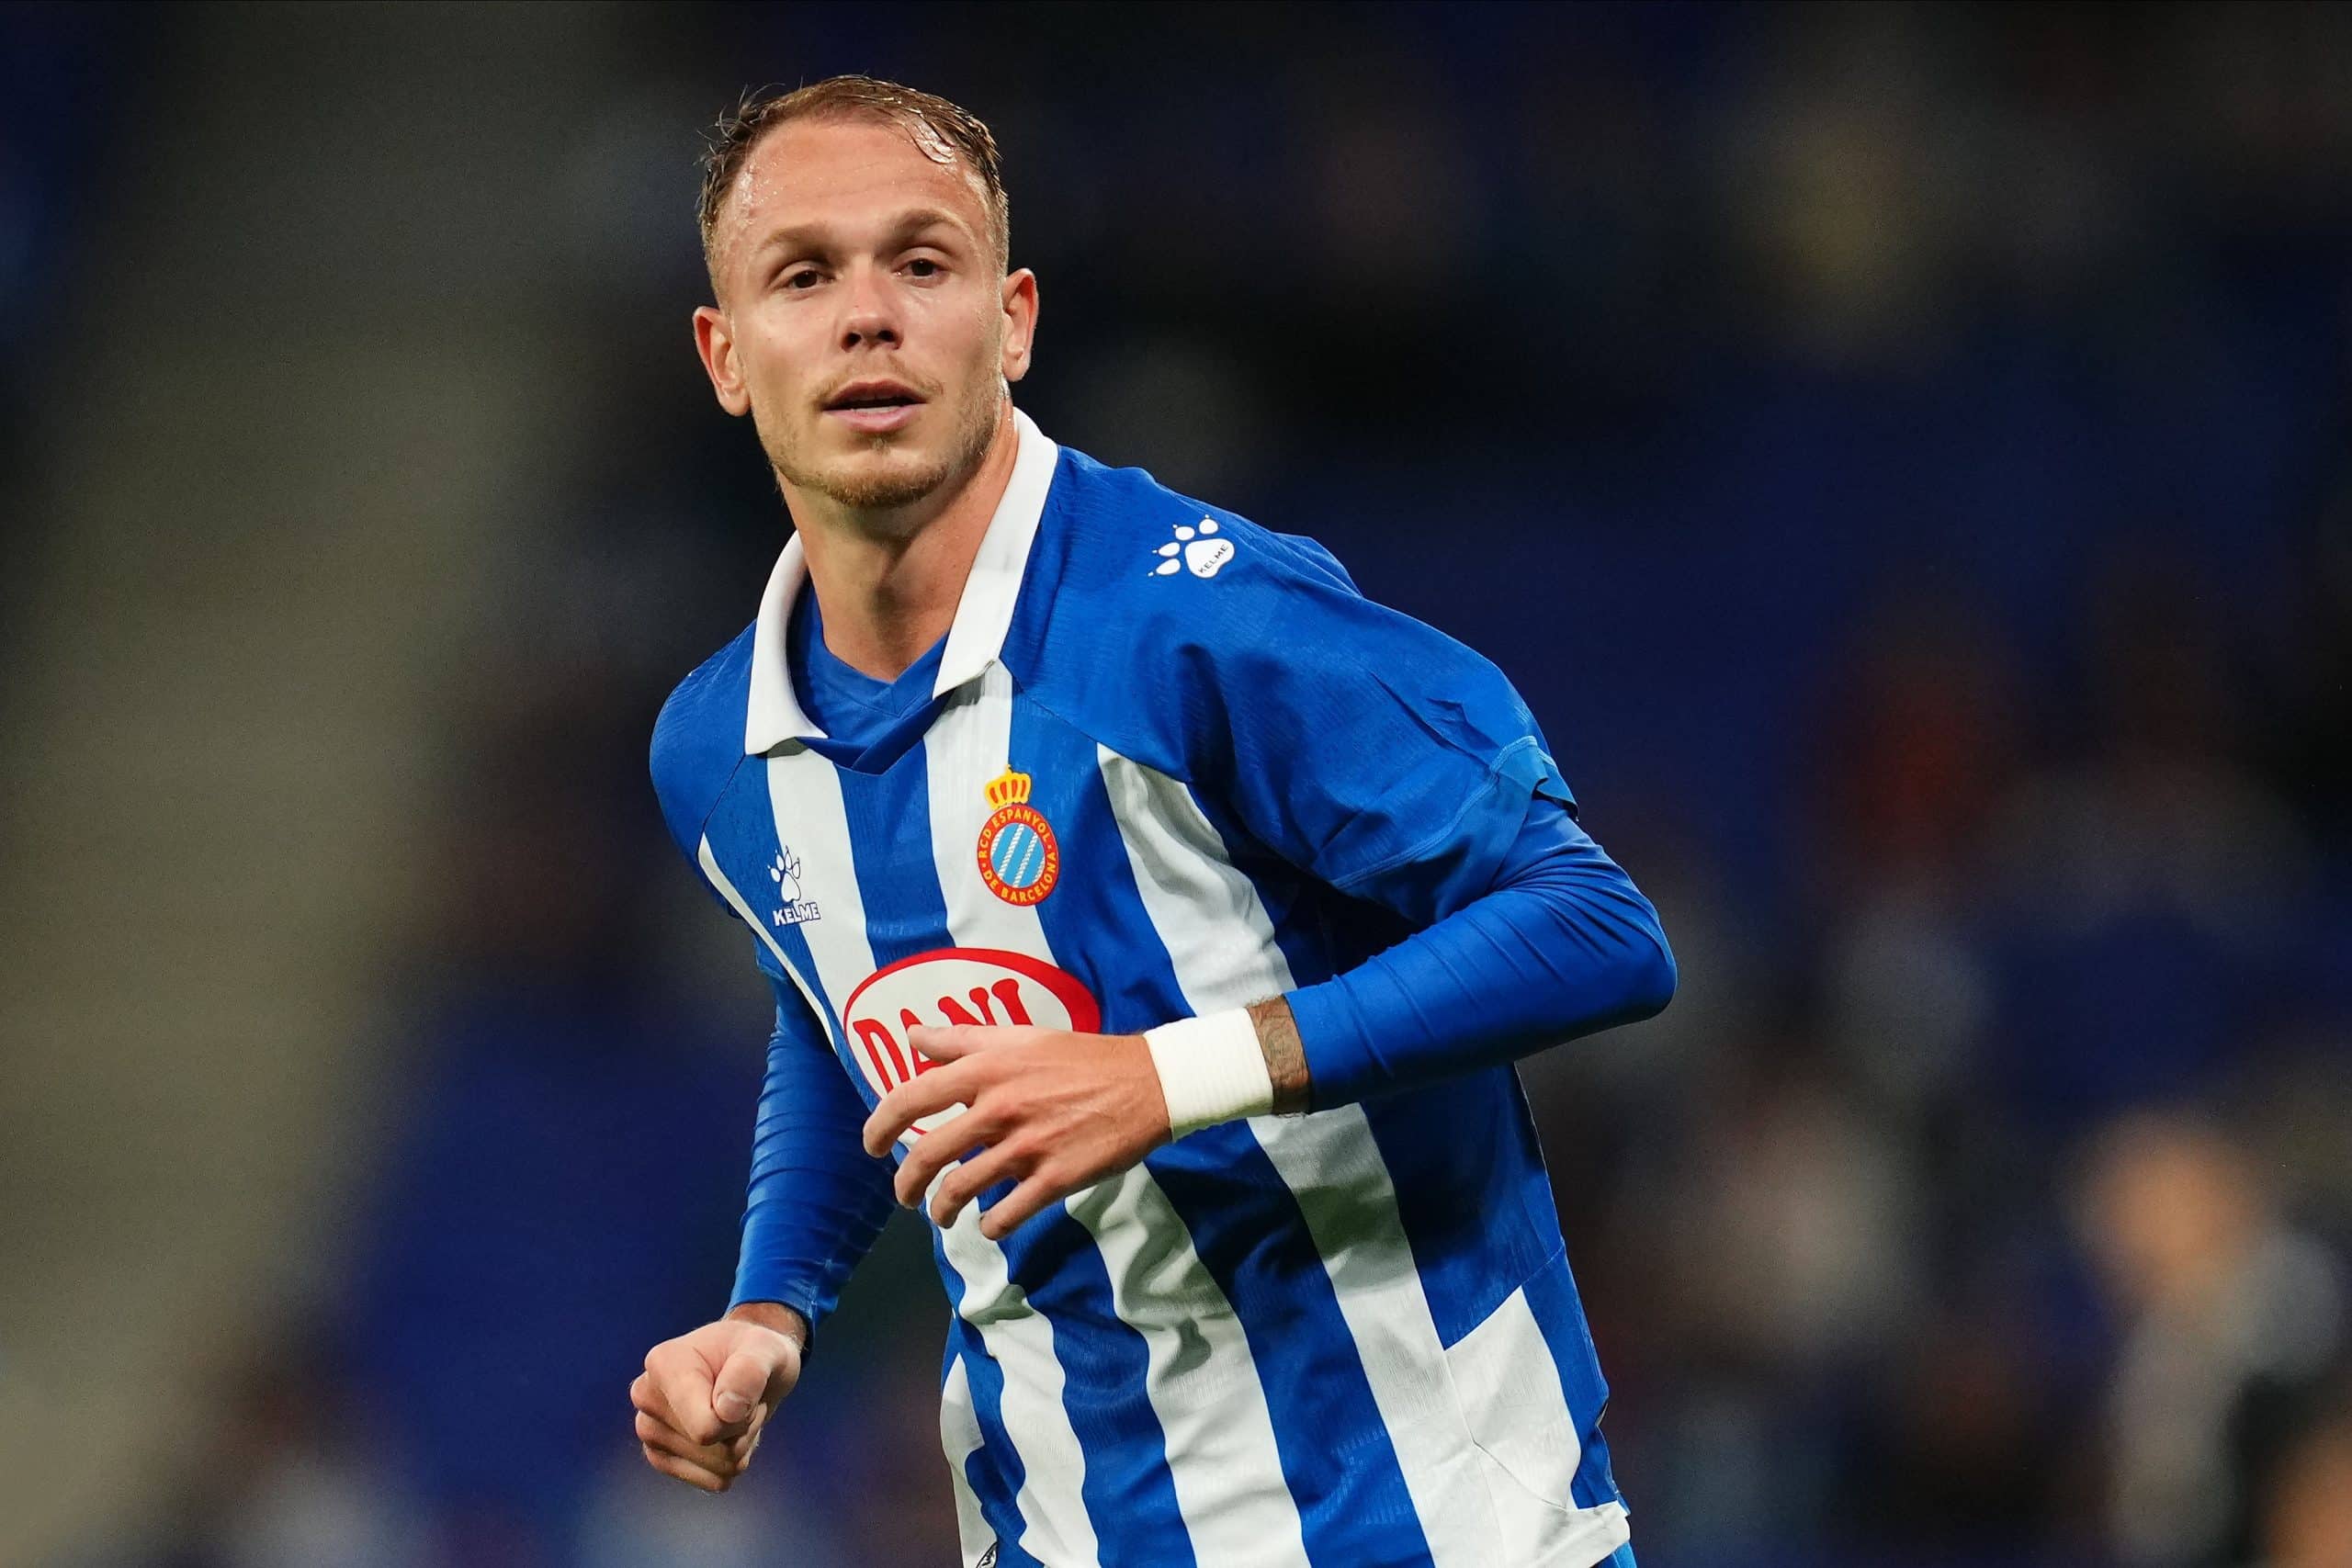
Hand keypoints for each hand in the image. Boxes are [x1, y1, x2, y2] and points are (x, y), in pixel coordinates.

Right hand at [631, 1307, 803, 1492]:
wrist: (746, 1366)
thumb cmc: (755, 1352)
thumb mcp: (767, 1348)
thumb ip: (751, 1371)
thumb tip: (727, 1412)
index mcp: (663, 1364)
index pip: (706, 1427)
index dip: (741, 1415)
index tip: (745, 1386)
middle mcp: (646, 1398)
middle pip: (710, 1447)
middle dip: (741, 1428)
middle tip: (743, 1397)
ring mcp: (649, 1431)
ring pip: (716, 1468)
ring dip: (740, 1445)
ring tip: (736, 1412)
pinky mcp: (661, 1457)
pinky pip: (714, 1481)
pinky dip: (732, 1463)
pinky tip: (728, 1433)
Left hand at [863, 1023, 1170, 1239]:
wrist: (1148, 1084)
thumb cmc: (1081, 1058)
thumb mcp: (1020, 1037)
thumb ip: (963, 1039)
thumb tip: (914, 1036)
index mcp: (987, 1068)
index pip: (912, 1097)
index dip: (881, 1125)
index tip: (873, 1146)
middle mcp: (999, 1107)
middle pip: (929, 1155)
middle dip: (907, 1182)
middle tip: (905, 1195)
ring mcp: (1026, 1147)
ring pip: (961, 1190)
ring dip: (942, 1211)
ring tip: (941, 1216)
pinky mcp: (1054, 1179)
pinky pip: (1005, 1216)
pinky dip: (990, 1227)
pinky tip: (990, 1225)